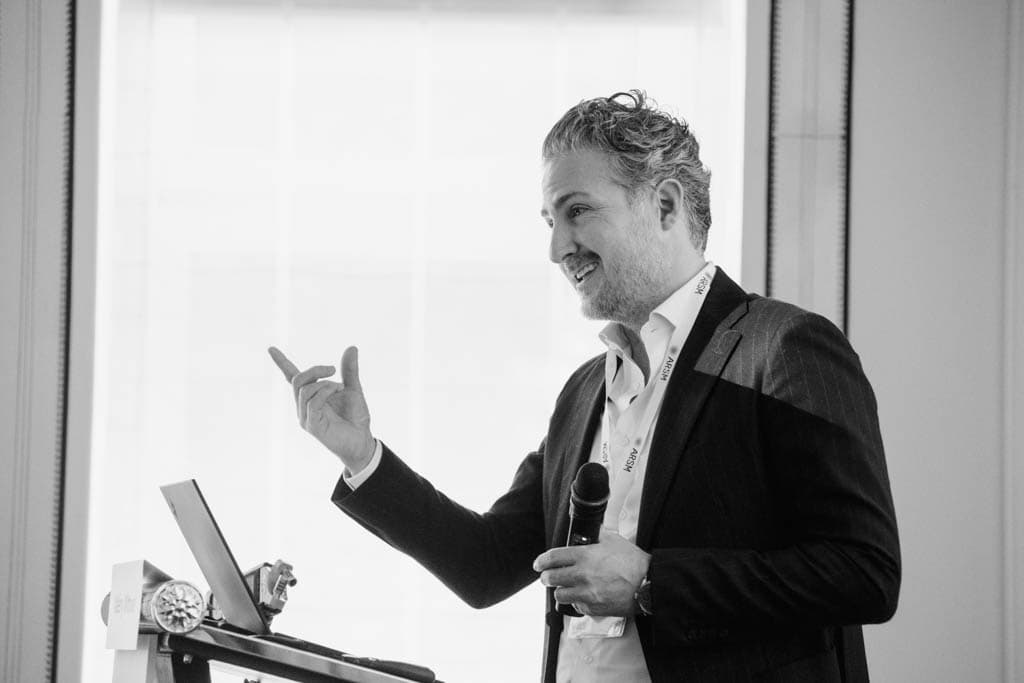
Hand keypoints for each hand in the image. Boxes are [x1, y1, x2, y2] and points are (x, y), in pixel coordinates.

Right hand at [268, 346, 374, 473]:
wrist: (362, 440)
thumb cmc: (355, 417)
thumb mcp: (354, 388)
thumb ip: (350, 370)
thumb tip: (352, 347)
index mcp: (311, 396)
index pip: (291, 378)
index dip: (282, 362)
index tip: (271, 348)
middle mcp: (304, 406)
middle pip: (298, 380)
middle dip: (315, 370)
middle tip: (333, 369)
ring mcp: (305, 417)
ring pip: (305, 391)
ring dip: (325, 384)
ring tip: (340, 388)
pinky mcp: (312, 426)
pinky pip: (312, 403)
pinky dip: (325, 392)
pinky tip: (337, 391)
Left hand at [533, 529, 650, 616]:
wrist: (648, 584)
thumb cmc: (633, 562)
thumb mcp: (614, 540)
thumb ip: (597, 535)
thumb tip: (590, 529)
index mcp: (584, 557)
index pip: (553, 558)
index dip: (541, 561)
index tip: (538, 564)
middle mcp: (582, 576)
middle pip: (551, 578)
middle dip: (546, 577)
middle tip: (548, 576)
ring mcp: (587, 594)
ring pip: (560, 595)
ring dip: (560, 590)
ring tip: (565, 587)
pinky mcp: (593, 608)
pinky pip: (576, 606)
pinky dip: (576, 601)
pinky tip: (582, 596)